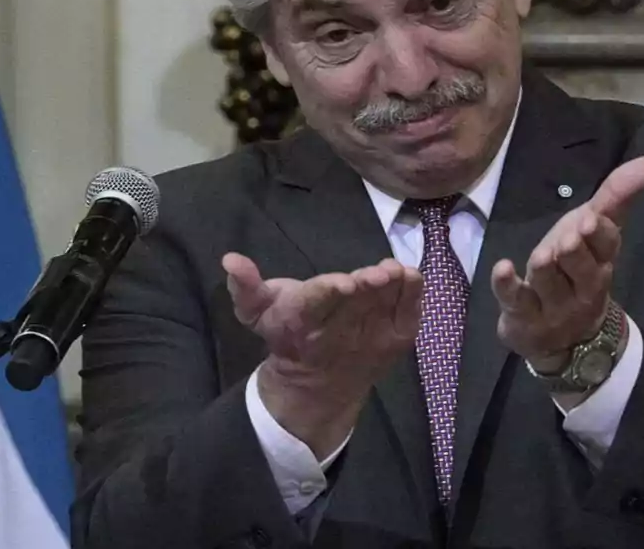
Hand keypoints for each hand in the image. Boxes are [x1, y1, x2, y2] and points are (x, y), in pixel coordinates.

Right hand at [223, 253, 422, 456]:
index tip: (344, 281)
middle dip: (367, 289)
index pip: (315, 305)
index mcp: (302, 322)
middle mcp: (339, 332)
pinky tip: (411, 276)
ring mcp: (371, 339)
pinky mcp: (395, 342)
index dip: (329, 292)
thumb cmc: (287, 335)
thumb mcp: (257, 313)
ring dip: (392, 290)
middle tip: (378, 273)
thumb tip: (230, 259)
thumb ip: (246, 287)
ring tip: (397, 271)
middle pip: (354, 306)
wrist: (318, 384)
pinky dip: (413, 297)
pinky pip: (408, 318)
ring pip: (383, 309)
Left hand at [491, 156, 643, 372]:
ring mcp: (553, 304)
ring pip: (549, 285)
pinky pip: (515, 300)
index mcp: (601, 261)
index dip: (598, 234)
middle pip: (582, 270)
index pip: (606, 246)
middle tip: (569, 238)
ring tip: (542, 256)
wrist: (565, 338)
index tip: (590, 218)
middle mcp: (582, 286)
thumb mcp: (593, 231)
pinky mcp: (524, 315)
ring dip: (545, 268)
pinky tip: (502, 268)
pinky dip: (507, 285)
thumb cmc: (576, 270)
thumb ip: (616, 197)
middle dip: (575, 253)